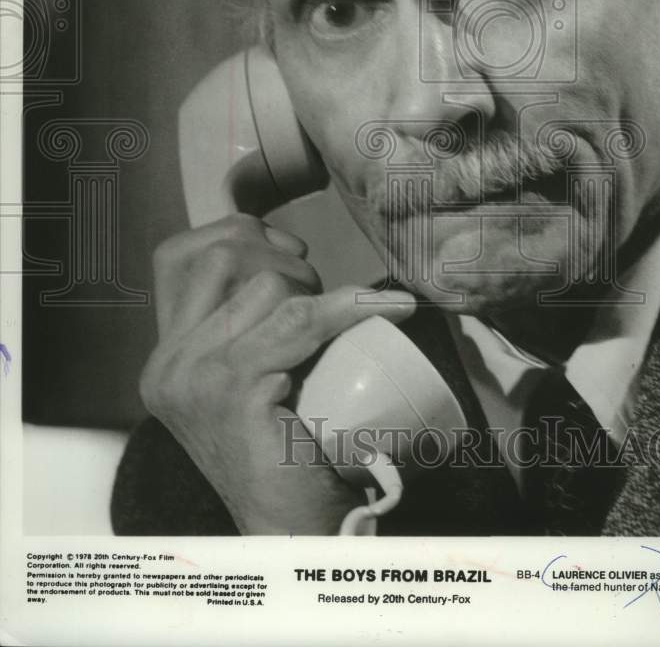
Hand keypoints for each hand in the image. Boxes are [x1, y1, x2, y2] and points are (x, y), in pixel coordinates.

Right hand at [140, 214, 413, 533]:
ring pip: (268, 286)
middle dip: (286, 263)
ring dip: (315, 292)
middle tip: (322, 304)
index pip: (181, 255)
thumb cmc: (284, 450)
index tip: (286, 248)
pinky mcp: (231, 389)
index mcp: (165, 357)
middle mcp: (167, 363)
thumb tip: (291, 262)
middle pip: (228, 259)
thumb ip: (243, 329)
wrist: (289, 530)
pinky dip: (349, 308)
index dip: (236, 234)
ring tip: (336, 327)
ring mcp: (193, 376)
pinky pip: (299, 322)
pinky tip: (388, 310)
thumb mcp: (246, 378)